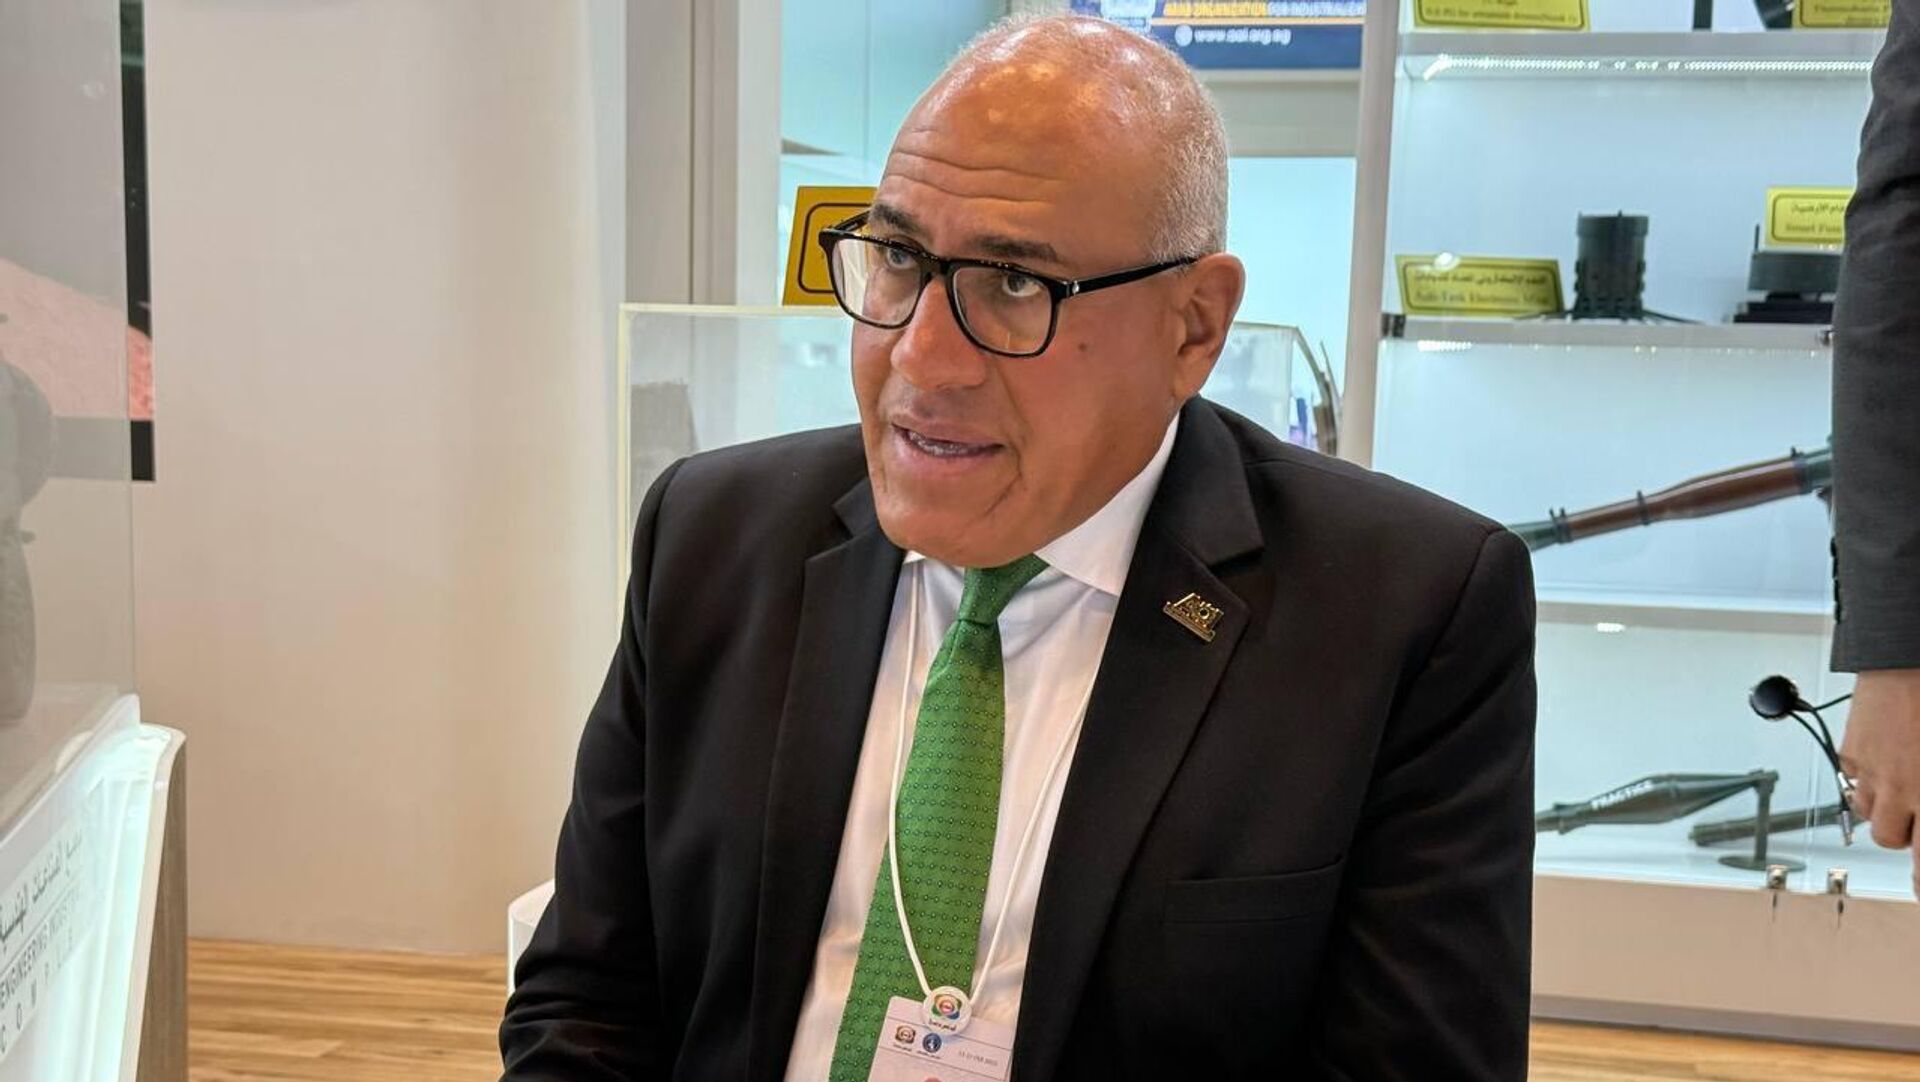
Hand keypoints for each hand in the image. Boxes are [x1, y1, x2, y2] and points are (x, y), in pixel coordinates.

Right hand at [1840, 668, 1919, 897]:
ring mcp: (1870, 768)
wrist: (1908, 653)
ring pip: (1866, 810)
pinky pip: (1851, 777)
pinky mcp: (1849, 749)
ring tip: (1901, 780)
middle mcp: (1899, 787)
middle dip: (1903, 831)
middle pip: (1890, 839)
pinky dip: (1865, 775)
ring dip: (1882, 804)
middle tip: (1915, 814)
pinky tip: (1885, 755)